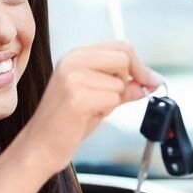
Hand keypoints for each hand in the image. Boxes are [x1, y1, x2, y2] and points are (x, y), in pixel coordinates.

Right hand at [19, 40, 161, 175]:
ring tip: (91, 110)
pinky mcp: (77, 97)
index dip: (139, 65)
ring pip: (120, 82)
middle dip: (129, 81)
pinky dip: (107, 111)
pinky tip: (87, 117)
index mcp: (76, 56)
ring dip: (113, 101)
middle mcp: (72, 61)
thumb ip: (124, 87)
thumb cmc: (67, 123)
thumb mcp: (100, 98)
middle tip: (116, 99)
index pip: (120, 46)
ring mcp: (73, 78)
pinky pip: (113, 99)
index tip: (149, 80)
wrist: (40, 146)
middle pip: (124, 57)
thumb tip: (152, 81)